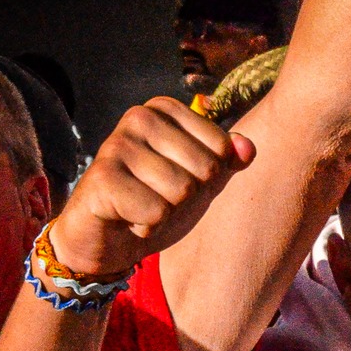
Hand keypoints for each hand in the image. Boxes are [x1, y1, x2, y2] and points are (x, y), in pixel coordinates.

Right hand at [48, 99, 251, 278]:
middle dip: (189, 197)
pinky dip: (147, 227)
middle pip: (205, 169)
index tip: (177, 180)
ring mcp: (117, 144)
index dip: (208, 178)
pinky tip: (126, 217)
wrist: (106, 240)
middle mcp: (138, 117)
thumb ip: (228, 161)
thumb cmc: (156, 202)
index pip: (222, 147)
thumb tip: (248, 148)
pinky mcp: (101, 177)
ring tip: (141, 206)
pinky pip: (156, 212)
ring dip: (167, 213)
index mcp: (165, 110)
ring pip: (182, 191)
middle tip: (157, 197)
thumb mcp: (201, 181)